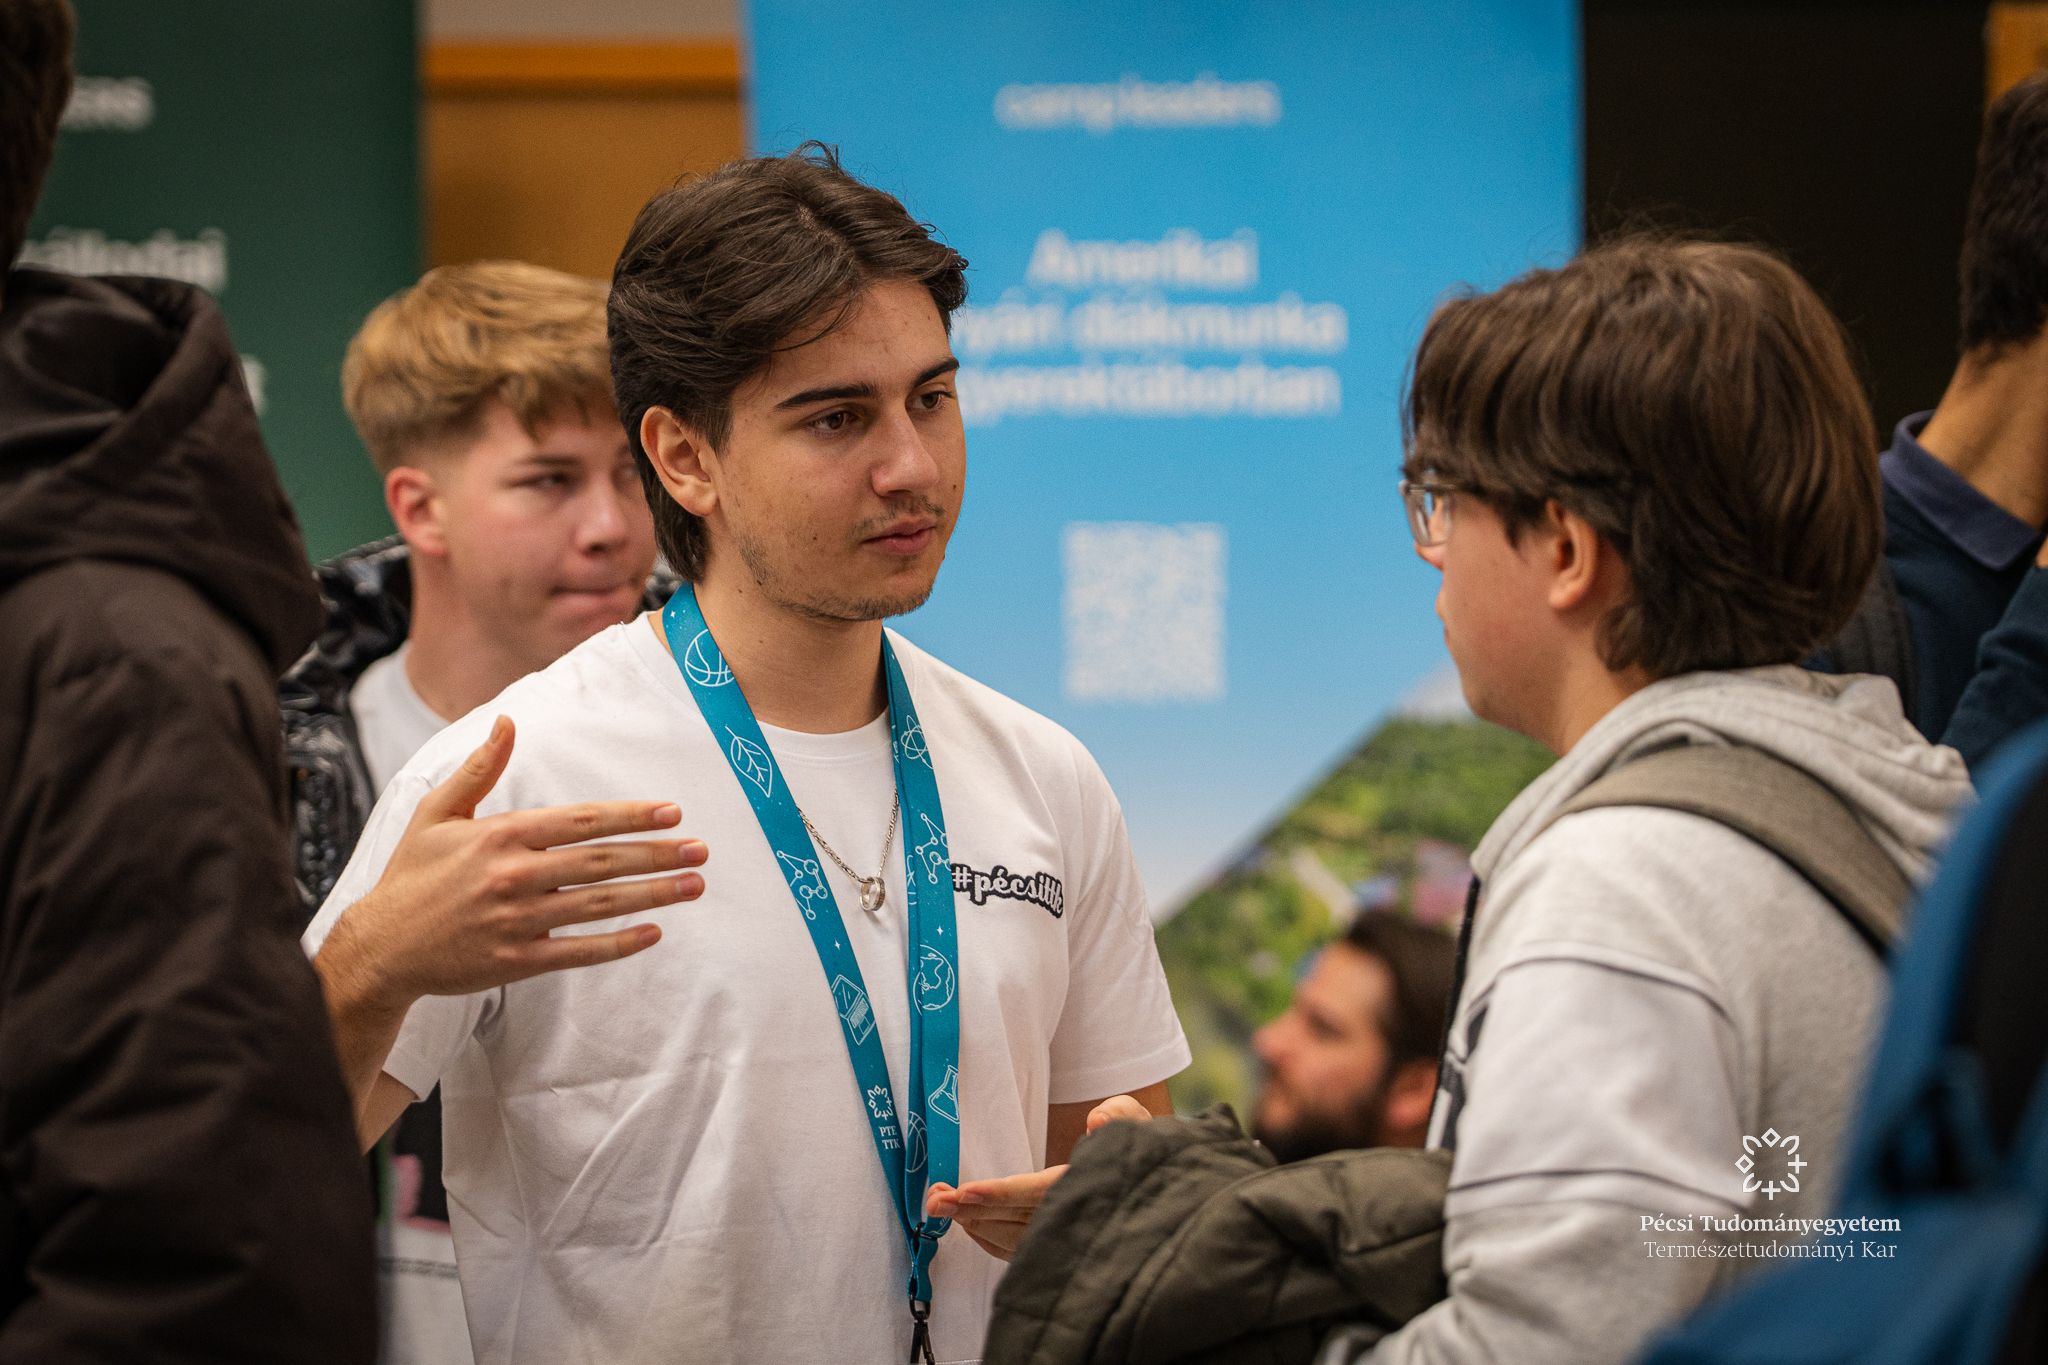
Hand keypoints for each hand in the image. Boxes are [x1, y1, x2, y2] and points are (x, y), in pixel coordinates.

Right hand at [316, 716, 706, 1016]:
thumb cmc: (412, 875)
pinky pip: (578, 952)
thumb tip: (506, 721)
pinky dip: (618, 944)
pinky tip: (654, 932)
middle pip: (600, 862)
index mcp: (500, 836)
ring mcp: (517, 921)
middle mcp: (513, 876)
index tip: (671, 812)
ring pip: (598, 905)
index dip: (631, 816)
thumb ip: (479, 769)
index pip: (581, 821)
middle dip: (656, 854)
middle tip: (700, 849)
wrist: (380, 947)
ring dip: (652, 895)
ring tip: (693, 885)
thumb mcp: (437, 813)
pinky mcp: (516, 961)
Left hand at [923, 1094, 1154, 1259]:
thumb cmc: (1147, 1152)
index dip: (999, 1195)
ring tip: (939, 1204)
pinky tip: (966, 1221)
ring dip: (972, 1223)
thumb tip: (1096, 1121)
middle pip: (1013, 1220)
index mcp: (1088, 1187)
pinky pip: (1015, 1248)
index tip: (963, 1193)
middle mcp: (1073, 1219)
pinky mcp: (1055, 1243)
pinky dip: (987, 1236)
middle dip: (970, 1211)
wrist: (1163, 1193)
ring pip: (1010, 1239)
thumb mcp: (1141, 1125)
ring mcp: (1063, 1237)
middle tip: (933, 1201)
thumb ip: (1119, 1115)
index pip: (1036, 1193)